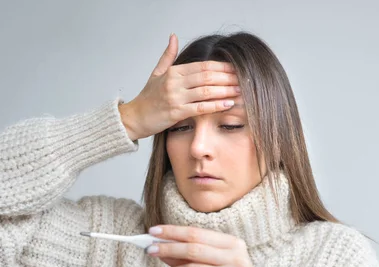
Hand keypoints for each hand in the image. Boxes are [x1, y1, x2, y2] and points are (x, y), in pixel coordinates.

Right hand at [118, 33, 241, 140]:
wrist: (134, 118)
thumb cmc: (148, 97)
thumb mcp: (156, 73)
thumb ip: (168, 56)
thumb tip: (173, 36)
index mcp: (173, 72)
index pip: (203, 66)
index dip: (221, 67)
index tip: (235, 68)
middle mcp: (174, 82)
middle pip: (207, 76)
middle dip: (227, 77)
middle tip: (244, 79)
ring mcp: (175, 98)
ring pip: (206, 91)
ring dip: (225, 90)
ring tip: (240, 90)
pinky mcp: (176, 113)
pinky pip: (200, 108)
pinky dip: (216, 105)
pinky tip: (228, 104)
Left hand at [146, 225, 263, 266]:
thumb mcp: (217, 261)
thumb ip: (192, 254)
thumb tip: (162, 247)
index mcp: (232, 243)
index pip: (197, 233)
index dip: (173, 231)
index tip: (153, 231)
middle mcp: (235, 258)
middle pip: (193, 249)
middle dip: (168, 248)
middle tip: (149, 250)